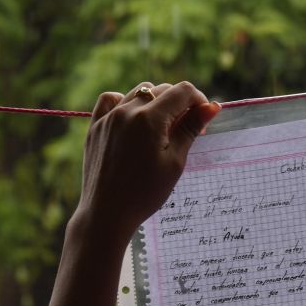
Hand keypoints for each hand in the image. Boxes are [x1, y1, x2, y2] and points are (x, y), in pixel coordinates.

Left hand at [76, 81, 220, 243]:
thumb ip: (190, 129)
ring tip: (160, 128)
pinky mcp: (94, 128)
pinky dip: (123, 101)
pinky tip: (131, 118)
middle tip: (185, 129)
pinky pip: (109, 100)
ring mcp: (107, 118)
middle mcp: (126, 111)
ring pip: (137, 92)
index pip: (181, 91)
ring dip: (154, 102)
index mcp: (148, 119)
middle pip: (160, 90)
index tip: (203, 116)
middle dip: (178, 103)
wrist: (106, 214)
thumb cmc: (145, 193)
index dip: (198, 100)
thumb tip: (211, 107)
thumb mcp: (174, 162)